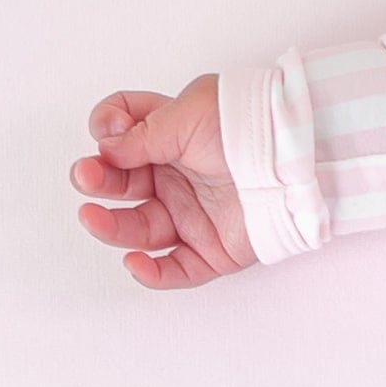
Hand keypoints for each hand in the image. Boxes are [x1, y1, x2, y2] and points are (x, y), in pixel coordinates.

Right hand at [71, 75, 254, 287]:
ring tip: (92, 217)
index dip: (107, 130)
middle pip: (120, 185)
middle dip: (97, 180)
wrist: (298, 158)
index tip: (110, 132)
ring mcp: (192, 215)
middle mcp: (175, 177)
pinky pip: (176, 270)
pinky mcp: (213, 250)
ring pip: (139, 230)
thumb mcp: (190, 113)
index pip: (121, 134)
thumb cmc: (250, 124)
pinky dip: (153, 273)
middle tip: (87, 176)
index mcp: (168, 138)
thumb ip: (144, 133)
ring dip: (111, 227)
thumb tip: (107, 149)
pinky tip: (135, 264)